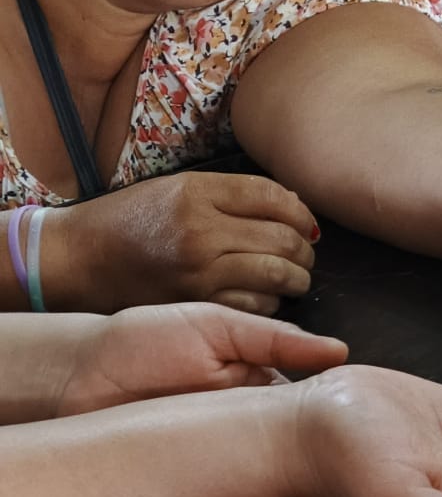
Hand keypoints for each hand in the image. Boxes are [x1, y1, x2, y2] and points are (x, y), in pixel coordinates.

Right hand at [47, 172, 318, 315]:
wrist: (80, 260)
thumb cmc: (130, 222)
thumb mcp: (175, 190)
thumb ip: (231, 196)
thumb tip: (293, 207)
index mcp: (195, 193)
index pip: (272, 197)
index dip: (301, 211)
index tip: (307, 224)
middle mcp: (201, 231)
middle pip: (284, 238)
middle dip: (305, 248)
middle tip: (305, 254)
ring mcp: (201, 272)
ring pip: (279, 275)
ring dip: (298, 278)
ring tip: (294, 276)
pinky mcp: (199, 306)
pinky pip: (258, 306)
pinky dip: (273, 302)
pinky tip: (267, 296)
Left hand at [53, 303, 346, 496]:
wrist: (74, 374)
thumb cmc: (144, 341)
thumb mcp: (214, 328)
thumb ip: (276, 342)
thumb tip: (340, 351)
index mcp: (266, 403)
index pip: (314, 438)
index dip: (331, 460)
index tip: (339, 475)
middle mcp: (249, 443)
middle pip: (296, 482)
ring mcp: (219, 474)